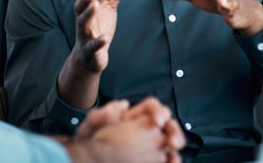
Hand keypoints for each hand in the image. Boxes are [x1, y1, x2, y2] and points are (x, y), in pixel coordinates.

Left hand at [69, 97, 183, 162]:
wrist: (87, 158)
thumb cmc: (88, 140)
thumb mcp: (90, 126)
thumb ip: (99, 116)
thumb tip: (117, 106)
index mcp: (134, 116)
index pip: (152, 107)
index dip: (158, 111)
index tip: (157, 121)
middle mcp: (146, 128)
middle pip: (167, 124)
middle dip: (174, 131)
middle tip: (172, 142)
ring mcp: (150, 145)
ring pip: (170, 142)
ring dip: (175, 148)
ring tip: (173, 157)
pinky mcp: (152, 159)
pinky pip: (166, 159)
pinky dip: (171, 161)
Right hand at [72, 0, 135, 71]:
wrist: (89, 56)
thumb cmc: (98, 27)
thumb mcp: (109, 6)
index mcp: (86, 9)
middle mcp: (83, 21)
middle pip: (80, 9)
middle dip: (84, 0)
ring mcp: (85, 36)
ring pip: (83, 25)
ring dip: (88, 15)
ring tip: (95, 5)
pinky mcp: (90, 51)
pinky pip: (93, 46)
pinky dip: (98, 42)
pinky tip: (104, 39)